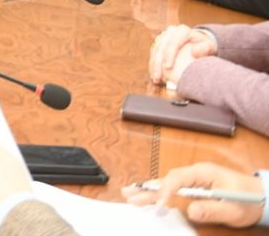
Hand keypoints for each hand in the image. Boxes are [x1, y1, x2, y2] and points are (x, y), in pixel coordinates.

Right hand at [122, 162, 265, 227]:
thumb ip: (212, 209)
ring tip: (129, 193)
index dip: (166, 191)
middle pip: (167, 179)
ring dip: (149, 189)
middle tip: (128, 193)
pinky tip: (147, 195)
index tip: (159, 206)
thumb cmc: (249, 201)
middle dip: (147, 187)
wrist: (262, 197)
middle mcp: (196, 173)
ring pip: (167, 183)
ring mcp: (195, 179)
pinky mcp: (195, 187)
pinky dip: (159, 192)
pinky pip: (173, 188)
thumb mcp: (233, 209)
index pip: (178, 179)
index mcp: (204, 173)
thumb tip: (190, 210)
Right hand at [148, 24, 216, 85]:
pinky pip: (153, 54)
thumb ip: (204, 48)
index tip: (168, 68)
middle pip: (160, 47)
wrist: (198, 43)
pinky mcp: (159, 43)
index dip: (169, 55)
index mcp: (182, 31)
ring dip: (153, 66)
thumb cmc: (204, 46)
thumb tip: (194, 52)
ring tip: (155, 79)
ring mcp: (163, 36)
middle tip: (158, 77)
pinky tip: (154, 75)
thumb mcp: (209, 46)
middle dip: (158, 63)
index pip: (172, 42)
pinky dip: (153, 65)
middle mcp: (170, 31)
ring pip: (154, 51)